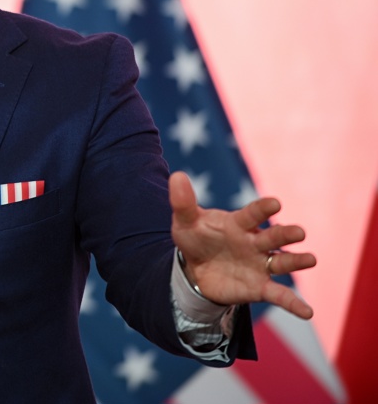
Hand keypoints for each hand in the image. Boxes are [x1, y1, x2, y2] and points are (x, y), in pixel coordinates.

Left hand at [169, 171, 315, 318]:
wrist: (196, 269)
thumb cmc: (196, 238)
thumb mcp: (185, 221)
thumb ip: (183, 202)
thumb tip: (177, 176)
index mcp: (238, 224)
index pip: (252, 214)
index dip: (263, 209)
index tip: (275, 204)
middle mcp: (255, 243)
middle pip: (273, 237)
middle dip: (286, 234)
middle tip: (299, 232)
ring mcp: (260, 264)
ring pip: (282, 262)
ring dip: (296, 261)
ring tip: (311, 259)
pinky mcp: (259, 287)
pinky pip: (279, 295)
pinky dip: (294, 304)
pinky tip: (308, 312)